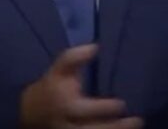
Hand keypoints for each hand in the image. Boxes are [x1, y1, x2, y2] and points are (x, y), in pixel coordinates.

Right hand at [20, 45, 142, 128]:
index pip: (86, 110)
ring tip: (136, 125)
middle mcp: (69, 125)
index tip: (122, 104)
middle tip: (138, 120)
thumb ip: (74, 57)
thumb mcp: (58, 70)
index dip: (104, 109)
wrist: (29, 113)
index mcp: (65, 106)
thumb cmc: (50, 87)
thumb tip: (95, 47)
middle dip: (116, 128)